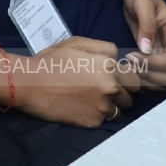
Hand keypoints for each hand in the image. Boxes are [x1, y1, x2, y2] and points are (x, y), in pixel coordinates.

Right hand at [12, 36, 140, 127]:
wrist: (31, 84)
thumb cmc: (52, 61)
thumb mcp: (76, 43)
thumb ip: (103, 47)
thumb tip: (119, 57)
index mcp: (109, 67)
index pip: (135, 78)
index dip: (125, 78)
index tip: (115, 78)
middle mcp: (111, 88)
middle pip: (131, 96)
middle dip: (122, 93)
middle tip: (103, 89)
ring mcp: (103, 107)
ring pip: (120, 110)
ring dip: (111, 105)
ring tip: (92, 98)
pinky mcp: (94, 122)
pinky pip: (105, 120)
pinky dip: (97, 115)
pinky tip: (82, 107)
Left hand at [121, 0, 165, 90]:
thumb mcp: (141, 4)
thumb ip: (146, 25)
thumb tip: (146, 49)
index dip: (152, 64)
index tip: (131, 57)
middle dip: (151, 75)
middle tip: (130, 66)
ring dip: (149, 81)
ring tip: (129, 68)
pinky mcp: (164, 61)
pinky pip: (161, 79)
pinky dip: (148, 80)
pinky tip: (132, 70)